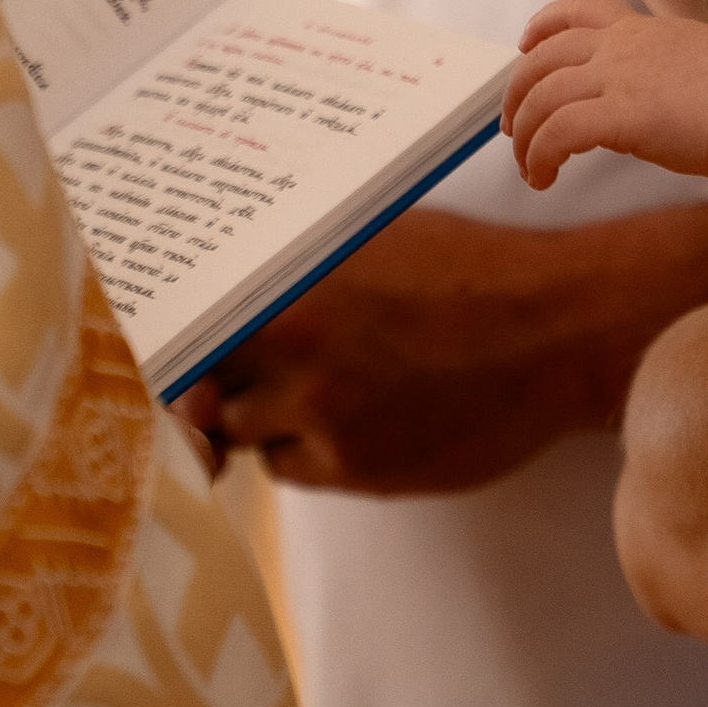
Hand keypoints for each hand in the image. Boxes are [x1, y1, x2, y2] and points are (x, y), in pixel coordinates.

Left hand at [171, 198, 707, 495]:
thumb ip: (290, 265)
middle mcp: (295, 352)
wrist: (557, 329)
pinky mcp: (361, 470)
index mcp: (290, 285)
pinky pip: (292, 468)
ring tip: (304, 384)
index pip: (179, 328)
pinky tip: (341, 416)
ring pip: (243, 433)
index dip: (159, 342)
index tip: (151, 345)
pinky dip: (301, 448)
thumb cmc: (466, 269)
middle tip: (214, 373)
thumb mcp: (371, 236)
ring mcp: (326, 416)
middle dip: (207, 382)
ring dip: (256, 415)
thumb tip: (218, 275)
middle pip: (200, 389)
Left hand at [504, 0, 707, 189]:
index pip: (578, 10)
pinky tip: (544, 178)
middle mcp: (623, 45)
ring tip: (529, 167)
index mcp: (643, 28)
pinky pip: (556, 134)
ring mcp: (618, 77)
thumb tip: (650, 96)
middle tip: (513, 128)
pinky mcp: (619, 116)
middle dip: (518, 94)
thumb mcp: (698, 60)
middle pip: (543, 59)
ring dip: (524, 137)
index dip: (541, 26)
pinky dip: (539, 157)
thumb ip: (664, 68)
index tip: (525, 45)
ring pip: (540, 99)